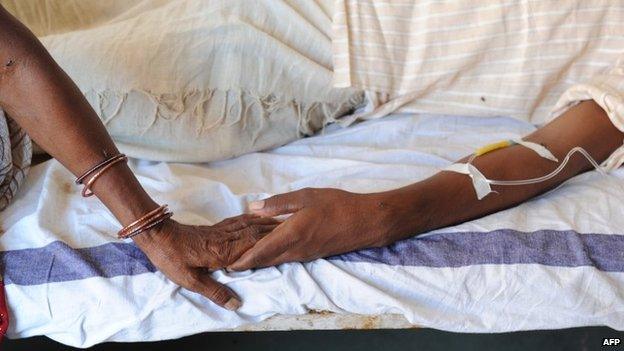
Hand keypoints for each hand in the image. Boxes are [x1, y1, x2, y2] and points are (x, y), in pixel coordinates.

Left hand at [133, 214, 278, 309]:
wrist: (157, 235)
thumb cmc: (172, 258)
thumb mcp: (190, 281)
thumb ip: (215, 292)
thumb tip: (236, 305)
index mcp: (223, 252)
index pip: (253, 250)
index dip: (271, 248)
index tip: (289, 246)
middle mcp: (227, 239)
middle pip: (256, 234)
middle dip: (276, 233)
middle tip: (296, 230)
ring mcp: (222, 231)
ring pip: (250, 226)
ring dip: (268, 224)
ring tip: (284, 223)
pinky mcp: (216, 227)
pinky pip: (240, 221)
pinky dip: (253, 219)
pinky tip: (259, 218)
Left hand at [228, 188, 415, 270]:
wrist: (366, 222)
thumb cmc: (337, 205)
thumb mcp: (306, 196)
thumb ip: (278, 203)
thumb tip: (253, 208)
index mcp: (291, 235)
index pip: (260, 252)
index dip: (243, 260)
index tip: (227, 265)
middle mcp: (296, 250)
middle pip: (266, 261)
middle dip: (247, 264)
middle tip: (228, 264)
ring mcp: (305, 254)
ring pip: (276, 261)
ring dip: (259, 261)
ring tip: (243, 259)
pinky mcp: (313, 254)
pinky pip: (288, 257)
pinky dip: (273, 257)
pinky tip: (269, 249)